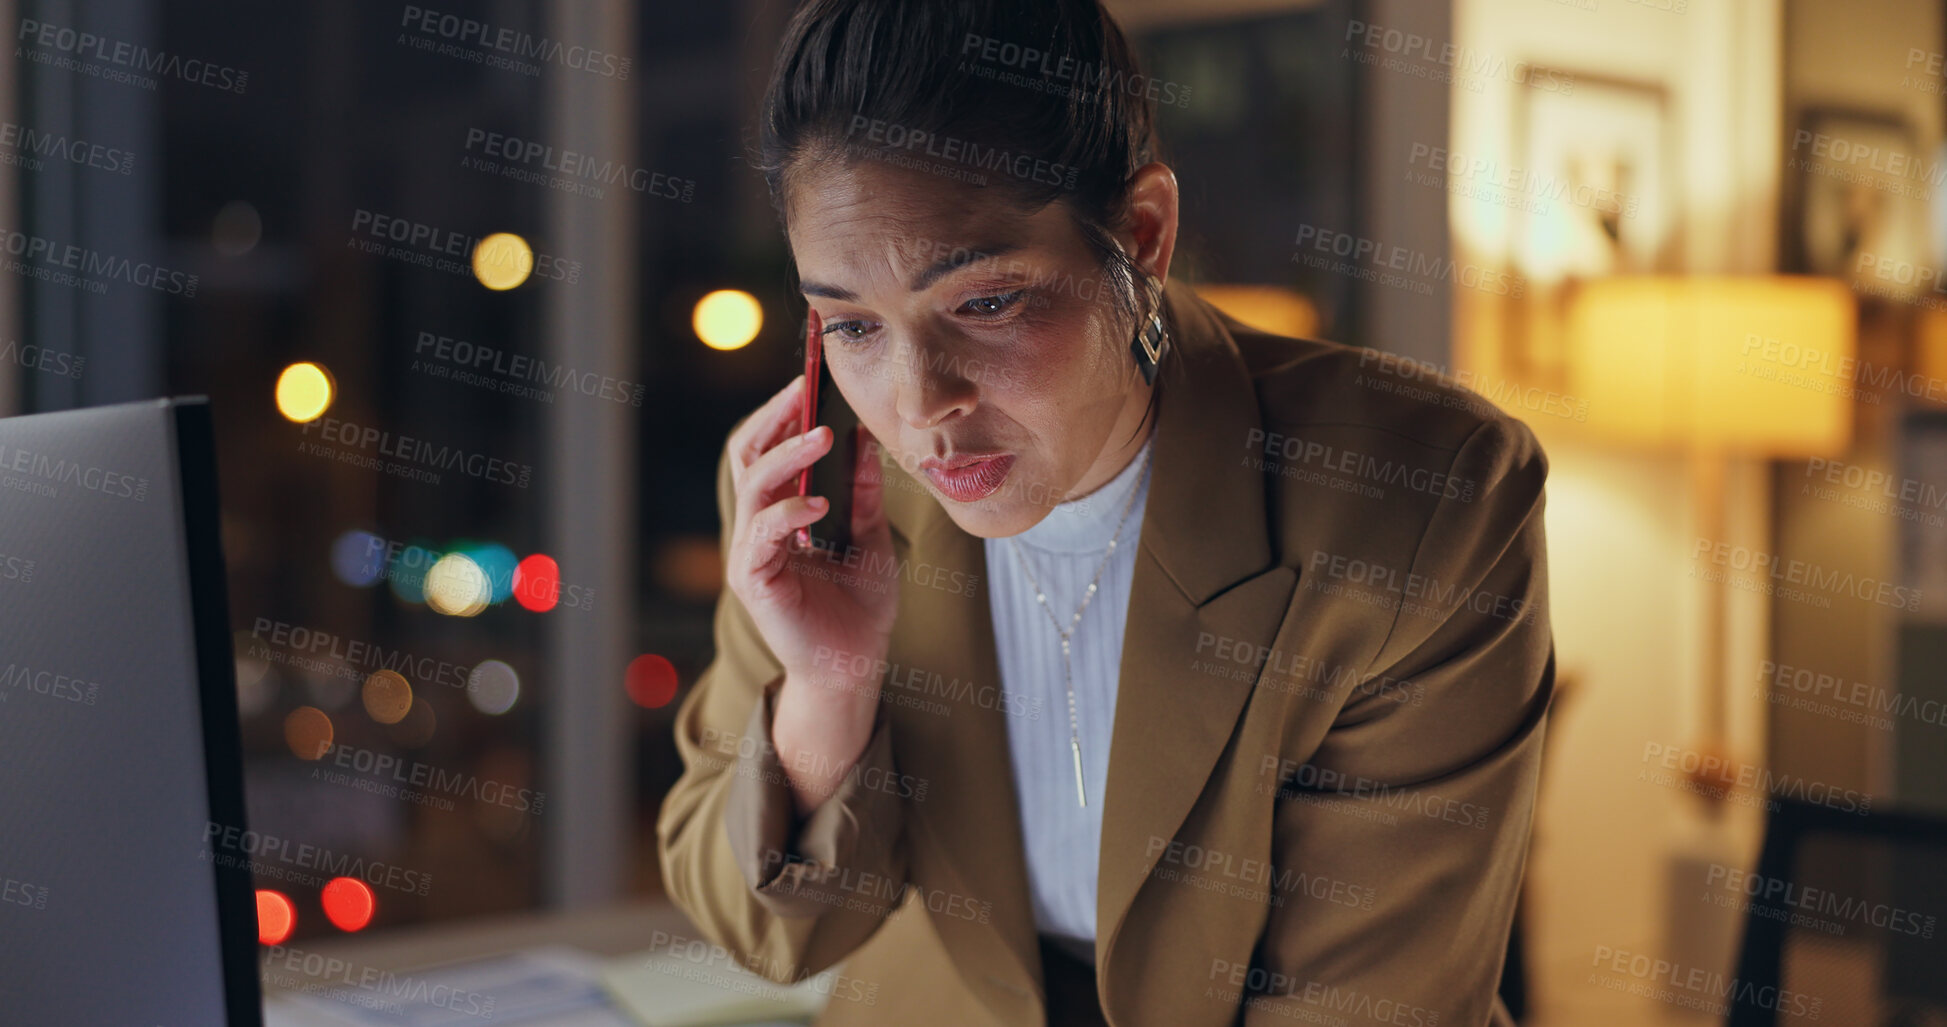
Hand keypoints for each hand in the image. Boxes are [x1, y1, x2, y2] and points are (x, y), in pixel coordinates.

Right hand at [725, 371, 898, 811]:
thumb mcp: (871, 539)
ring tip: (823, 433)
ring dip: (788, 454)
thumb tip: (869, 440)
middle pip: (749, 454)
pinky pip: (763, 535)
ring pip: (754, 486)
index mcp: (780, 513)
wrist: (855, 668)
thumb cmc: (859, 610)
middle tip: (805, 387)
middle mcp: (757, 528)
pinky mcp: (754, 581)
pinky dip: (789, 512)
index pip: (770, 448)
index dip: (783, 411)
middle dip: (775, 416)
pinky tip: (819, 502)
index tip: (809, 374)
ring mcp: (750, 554)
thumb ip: (863, 493)